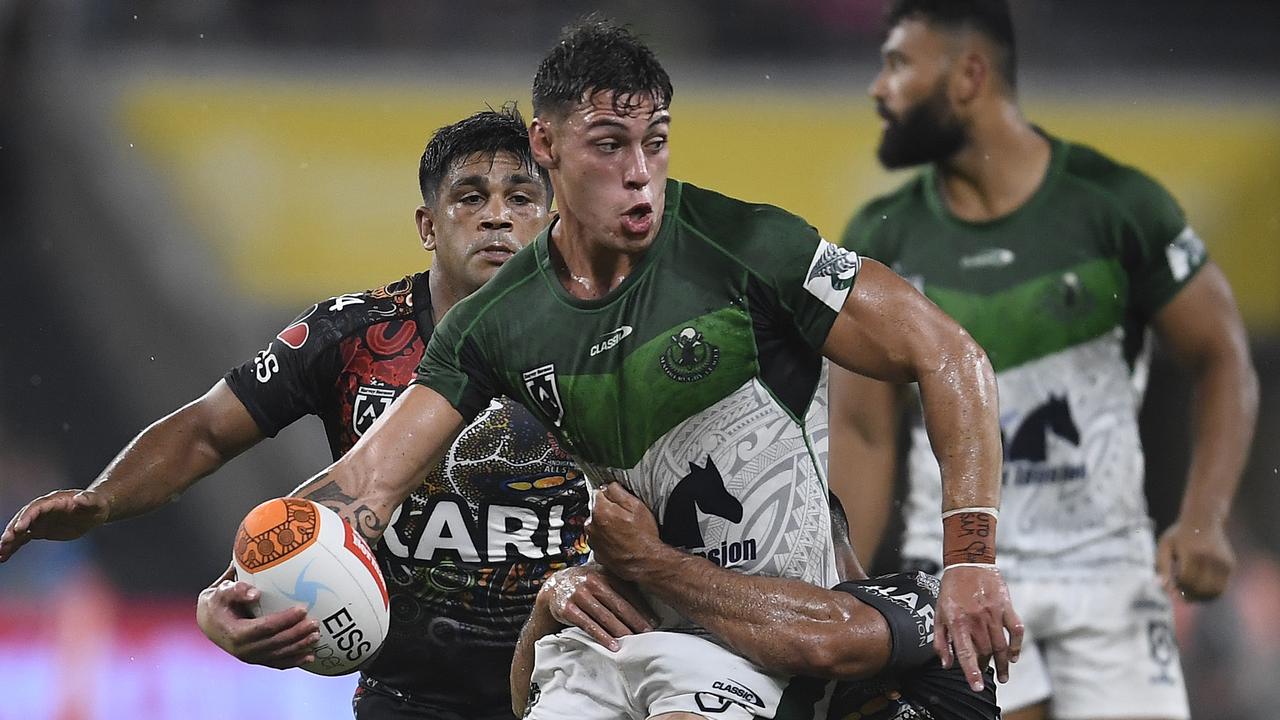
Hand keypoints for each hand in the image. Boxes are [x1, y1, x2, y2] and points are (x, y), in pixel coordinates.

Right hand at [0, 489, 110, 561]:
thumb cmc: (96, 505)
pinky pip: (22, 539)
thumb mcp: (96, 503)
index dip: (27, 517)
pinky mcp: (39, 530)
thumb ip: (88, 500)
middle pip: (23, 518)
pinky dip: (13, 547)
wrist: (93, 510)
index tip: (19, 529)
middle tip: (4, 542)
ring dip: (8, 540)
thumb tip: (79, 499)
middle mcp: (42, 509)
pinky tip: (3, 557)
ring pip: (19, 530)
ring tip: (0, 554)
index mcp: (54, 501)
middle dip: (13, 529)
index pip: (36, 508)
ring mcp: (39, 520)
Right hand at [197, 579, 318, 668]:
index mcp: (236, 633)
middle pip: (276, 643)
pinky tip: (310, 657)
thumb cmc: (218, 602)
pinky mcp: (256, 660)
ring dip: (299, 647)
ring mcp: (250, 657)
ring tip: (317, 636)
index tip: (302, 609)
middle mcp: (243, 650)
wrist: (208, 622)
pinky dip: (294, 660)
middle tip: (315, 623)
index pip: (265, 627)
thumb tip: (255, 593)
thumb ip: (236, 590)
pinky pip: (277, 662)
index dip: (285, 620)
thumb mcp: (220, 591)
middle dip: (297, 634)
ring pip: (279, 655)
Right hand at [539, 564, 655, 651]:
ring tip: (633, 641)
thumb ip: (619, 583)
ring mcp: (578, 595)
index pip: (627, 592)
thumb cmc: (584, 584)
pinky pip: (587, 625)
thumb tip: (649, 595)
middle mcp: (591, 581)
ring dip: (620, 630)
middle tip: (648, 634)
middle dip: (635, 620)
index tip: (654, 622)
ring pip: (604, 616)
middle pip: (617, 604)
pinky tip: (612, 645)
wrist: (553, 587)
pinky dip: (601, 636)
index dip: (642, 608)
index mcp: (603, 573)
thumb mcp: (601, 577)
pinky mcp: (567, 609)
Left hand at [586, 482, 662, 581]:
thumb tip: (609, 486)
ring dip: (607, 526)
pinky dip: (607, 540)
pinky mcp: (596, 552)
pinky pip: (600, 540)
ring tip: (624, 532)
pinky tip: (620, 542)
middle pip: (597, 510)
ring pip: (597, 525)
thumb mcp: (636, 506)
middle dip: (609, 511)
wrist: (645, 563)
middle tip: (625, 518)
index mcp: (600, 510)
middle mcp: (592, 525)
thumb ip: (618, 491)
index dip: (612, 496)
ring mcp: (593, 540)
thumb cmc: (643, 536)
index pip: (599, 493)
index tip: (620, 502)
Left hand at [935, 565, 1022, 691]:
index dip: (971, 672)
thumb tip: (946, 664)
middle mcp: (976, 619)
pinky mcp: (1006, 606)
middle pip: (985, 652)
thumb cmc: (951, 589)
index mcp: (957, 622)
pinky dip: (1017, 645)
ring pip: (1001, 646)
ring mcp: (993, 613)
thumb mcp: (938, 613)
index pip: (965, 653)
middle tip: (985, 673)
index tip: (977, 687)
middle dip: (985, 666)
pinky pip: (1016, 630)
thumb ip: (940, 640)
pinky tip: (1014, 656)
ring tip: (1003, 676)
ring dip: (1003, 664)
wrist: (968, 563)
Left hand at [1157, 519, 1233, 600]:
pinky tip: (1201, 591)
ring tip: (1191, 596)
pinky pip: (1222, 587)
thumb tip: (1161, 588)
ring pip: (1213, 591)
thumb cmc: (1180, 536)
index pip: (1186, 578)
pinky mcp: (1230, 564)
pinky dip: (1211, 594)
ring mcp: (1222, 561)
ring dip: (1201, 598)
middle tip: (1181, 597)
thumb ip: (1161, 566)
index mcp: (1191, 551)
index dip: (1178, 588)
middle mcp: (1209, 556)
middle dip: (1189, 595)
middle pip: (1200, 587)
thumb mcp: (1165, 546)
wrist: (1204, 519)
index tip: (1172, 591)